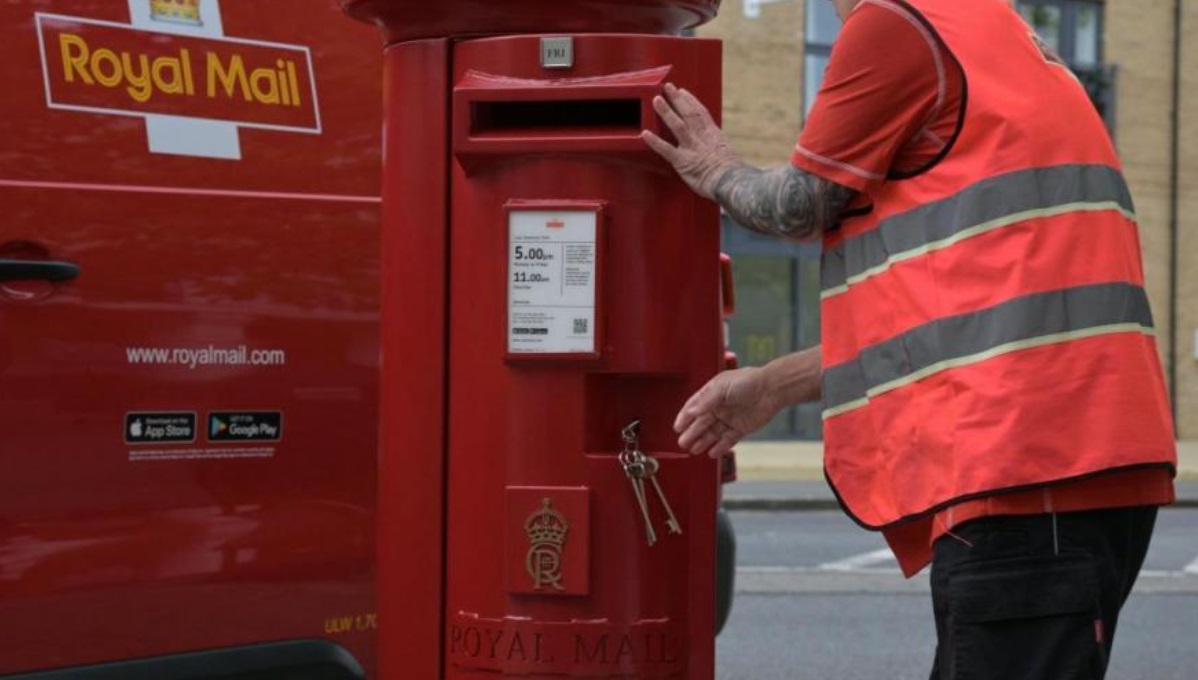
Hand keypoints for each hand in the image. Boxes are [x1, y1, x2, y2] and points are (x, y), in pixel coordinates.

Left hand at [642, 82, 741, 199]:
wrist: (729, 181)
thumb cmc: (731, 173)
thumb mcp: (728, 155)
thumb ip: (719, 149)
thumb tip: (720, 151)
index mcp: (713, 135)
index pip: (700, 113)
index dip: (690, 101)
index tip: (683, 92)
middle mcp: (701, 137)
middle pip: (688, 113)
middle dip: (677, 99)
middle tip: (667, 87)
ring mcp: (691, 148)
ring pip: (677, 125)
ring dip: (666, 111)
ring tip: (656, 100)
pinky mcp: (682, 161)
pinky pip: (666, 149)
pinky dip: (655, 142)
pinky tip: (645, 134)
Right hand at [673, 366, 783, 457]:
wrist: (771, 389)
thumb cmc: (748, 381)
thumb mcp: (722, 388)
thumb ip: (706, 401)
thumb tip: (691, 412)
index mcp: (712, 393)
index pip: (694, 407)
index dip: (685, 417)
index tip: (677, 427)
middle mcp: (719, 407)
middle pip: (702, 423)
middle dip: (692, 433)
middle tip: (682, 443)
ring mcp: (730, 418)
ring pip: (713, 433)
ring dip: (703, 441)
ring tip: (694, 450)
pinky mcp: (741, 428)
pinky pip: (728, 439)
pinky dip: (720, 447)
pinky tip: (712, 453)